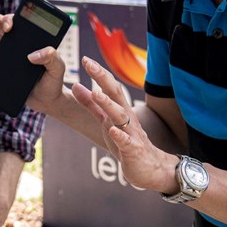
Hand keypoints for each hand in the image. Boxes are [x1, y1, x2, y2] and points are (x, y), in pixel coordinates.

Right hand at [0, 6, 66, 113]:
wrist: (47, 100)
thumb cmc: (54, 82)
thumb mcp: (58, 68)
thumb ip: (51, 58)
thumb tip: (33, 55)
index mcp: (34, 39)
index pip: (21, 23)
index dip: (11, 20)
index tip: (8, 27)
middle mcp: (22, 42)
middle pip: (4, 24)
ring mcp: (12, 53)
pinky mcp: (5, 64)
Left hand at [72, 57, 174, 193]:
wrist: (150, 168)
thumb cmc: (126, 142)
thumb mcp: (105, 121)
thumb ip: (91, 105)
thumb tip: (75, 85)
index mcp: (120, 109)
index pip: (109, 87)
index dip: (98, 72)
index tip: (85, 58)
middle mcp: (127, 117)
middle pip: (115, 94)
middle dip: (102, 78)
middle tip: (89, 64)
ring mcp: (132, 133)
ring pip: (120, 115)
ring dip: (108, 104)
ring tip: (97, 93)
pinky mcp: (133, 150)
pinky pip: (126, 142)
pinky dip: (119, 136)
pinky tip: (112, 131)